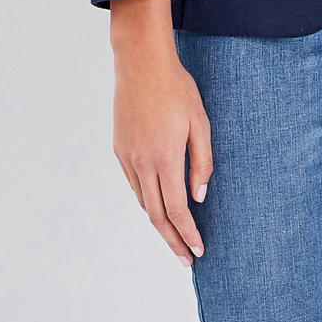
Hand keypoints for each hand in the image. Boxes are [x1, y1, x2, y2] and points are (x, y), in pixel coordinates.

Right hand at [112, 36, 212, 264]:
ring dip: (159, 222)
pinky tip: (158, 201)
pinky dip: (147, 199)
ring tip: (175, 234)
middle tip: (186, 258)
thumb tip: (199, 196)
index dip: (188, 233)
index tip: (198, 250)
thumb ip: (202, 162)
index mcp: (165, 158)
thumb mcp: (200, 122)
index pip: (176, 210)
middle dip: (172, 240)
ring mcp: (127, 157)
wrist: (141, 63)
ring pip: (143, 201)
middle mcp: (142, 163)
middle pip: (156, 215)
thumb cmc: (176, 89)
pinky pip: (134, 183)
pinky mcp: (119, 148)